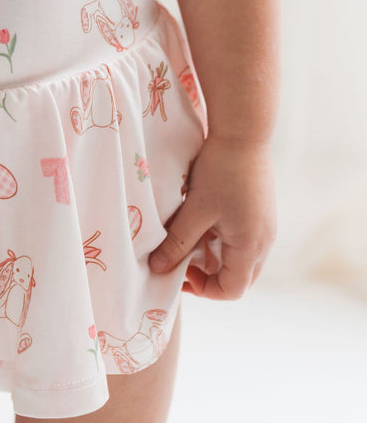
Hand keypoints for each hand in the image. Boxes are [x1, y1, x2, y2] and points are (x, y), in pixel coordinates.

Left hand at [147, 135, 276, 298]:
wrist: (244, 131)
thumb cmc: (220, 170)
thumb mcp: (195, 209)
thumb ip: (176, 242)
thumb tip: (157, 269)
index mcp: (251, 247)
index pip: (232, 290)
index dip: (203, 289)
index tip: (180, 272)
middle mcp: (264, 241)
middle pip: (239, 278)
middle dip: (208, 275)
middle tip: (182, 259)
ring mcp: (265, 226)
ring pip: (239, 258)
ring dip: (214, 255)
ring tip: (189, 237)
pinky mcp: (261, 212)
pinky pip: (242, 239)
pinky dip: (222, 239)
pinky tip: (201, 220)